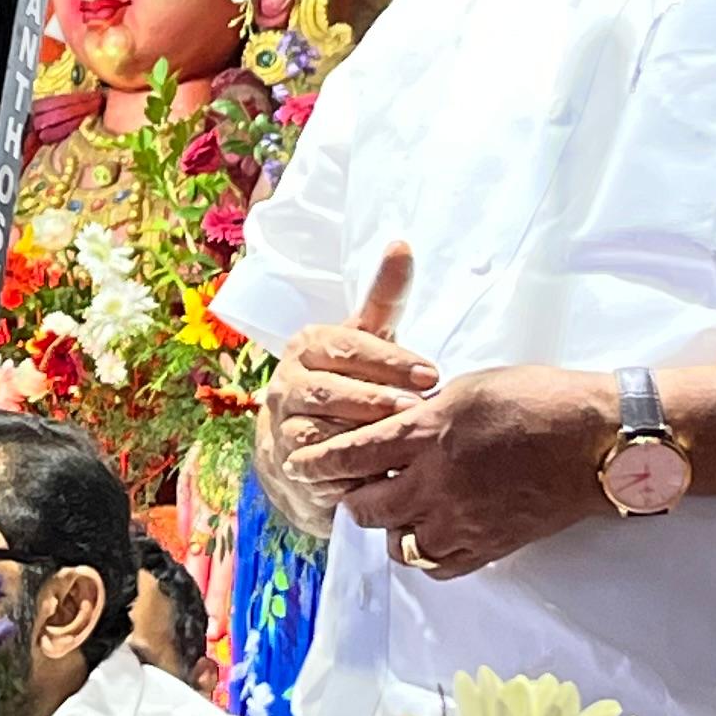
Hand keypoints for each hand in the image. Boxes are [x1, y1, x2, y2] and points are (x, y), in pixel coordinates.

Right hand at [256, 243, 438, 483]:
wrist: (308, 438)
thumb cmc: (351, 378)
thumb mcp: (368, 338)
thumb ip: (384, 296)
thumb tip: (401, 244)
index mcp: (307, 344)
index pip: (346, 347)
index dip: (389, 361)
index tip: (431, 374)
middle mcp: (287, 382)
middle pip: (329, 390)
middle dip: (374, 400)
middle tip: (414, 407)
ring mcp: (284, 424)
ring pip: (320, 429)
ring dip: (359, 435)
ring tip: (399, 439)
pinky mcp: (289, 464)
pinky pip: (317, 466)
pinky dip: (346, 469)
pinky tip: (380, 471)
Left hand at [293, 361, 617, 580]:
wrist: (599, 441)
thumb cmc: (540, 400)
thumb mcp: (470, 388)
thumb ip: (425, 414)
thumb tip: (396, 426)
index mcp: (426, 436)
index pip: (350, 456)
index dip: (320, 462)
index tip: (301, 465)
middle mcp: (436, 484)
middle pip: (366, 508)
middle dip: (352, 498)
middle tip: (352, 489)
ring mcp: (463, 521)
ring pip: (398, 544)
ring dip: (389, 528)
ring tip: (396, 511)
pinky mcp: (490, 546)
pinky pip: (438, 566)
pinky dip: (424, 554)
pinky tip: (428, 535)